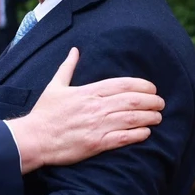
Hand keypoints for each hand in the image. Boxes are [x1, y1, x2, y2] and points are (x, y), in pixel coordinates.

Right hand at [6, 47, 161, 173]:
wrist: (34, 138)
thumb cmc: (44, 113)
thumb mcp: (54, 86)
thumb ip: (67, 67)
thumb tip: (74, 51)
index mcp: (88, 92)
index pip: (122, 84)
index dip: (142, 85)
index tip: (152, 88)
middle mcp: (95, 107)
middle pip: (132, 101)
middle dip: (151, 101)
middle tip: (161, 103)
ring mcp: (97, 126)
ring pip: (131, 119)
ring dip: (149, 117)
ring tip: (158, 117)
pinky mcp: (96, 144)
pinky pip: (123, 138)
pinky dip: (138, 134)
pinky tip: (146, 133)